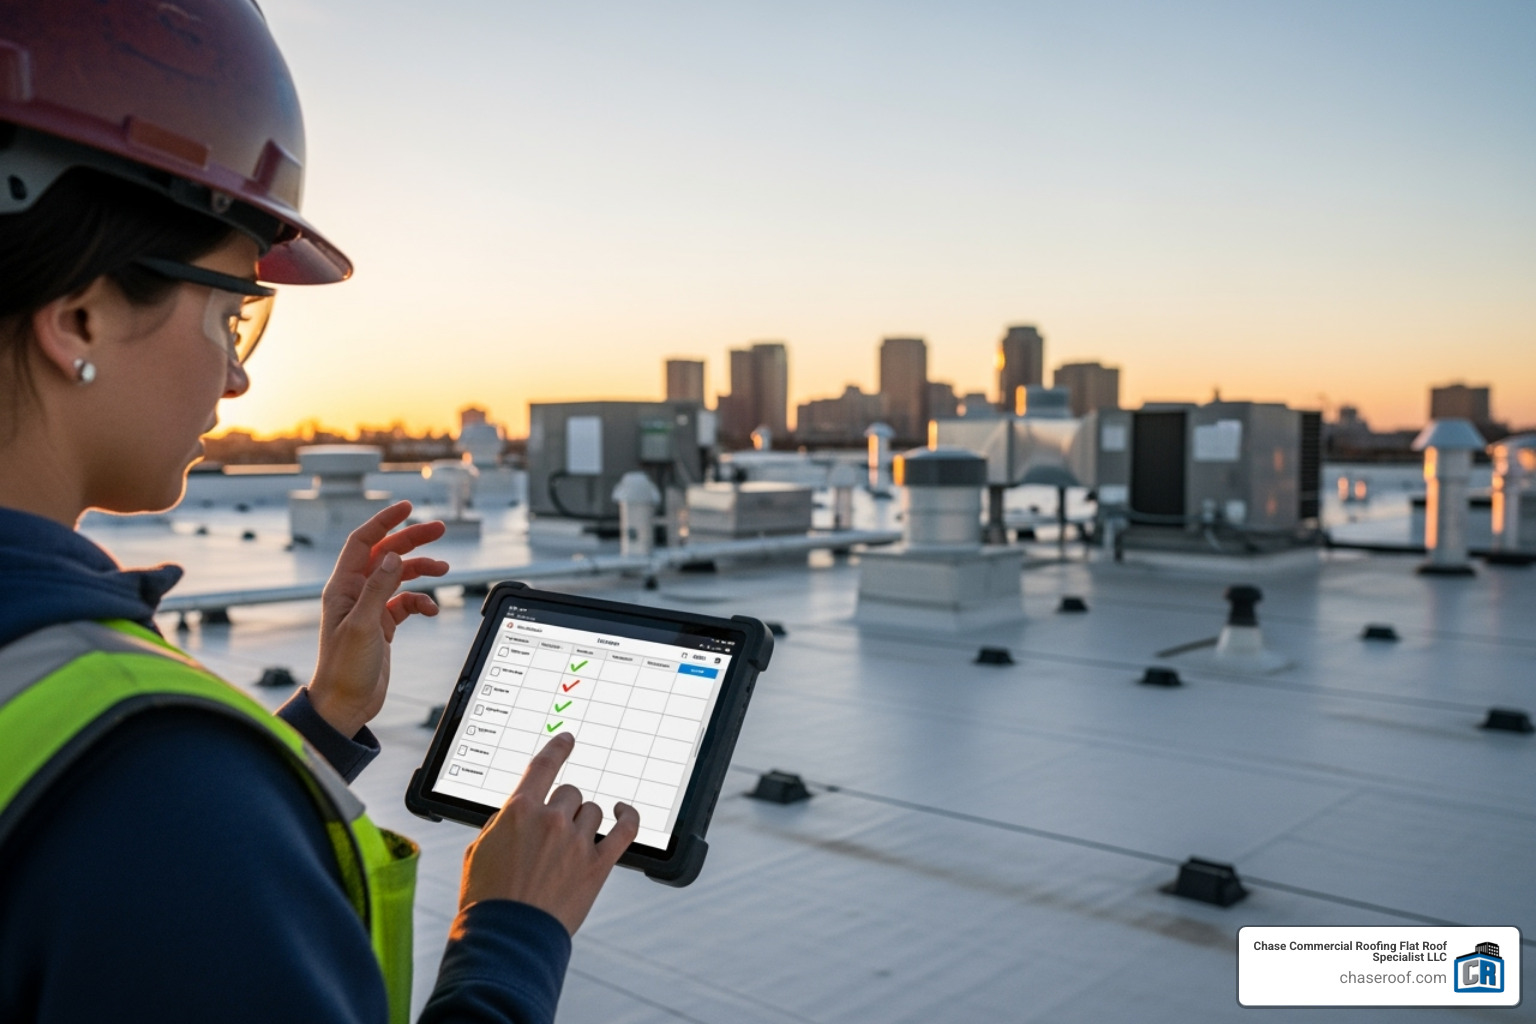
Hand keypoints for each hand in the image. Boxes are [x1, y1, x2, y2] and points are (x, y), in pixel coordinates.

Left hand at [309, 500, 447, 736]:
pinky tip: (431, 610)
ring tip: (444, 569)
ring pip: (399, 576)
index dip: (384, 521)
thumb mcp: (363, 625)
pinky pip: (407, 603)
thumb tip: (393, 555)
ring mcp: (370, 608)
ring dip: (421, 570)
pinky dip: (422, 602)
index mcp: (343, 587)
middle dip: (412, 540)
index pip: (363, 542)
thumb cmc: (344, 668)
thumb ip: (378, 588)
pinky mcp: (383, 625)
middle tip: (440, 529)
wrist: (344, 704)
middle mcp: (355, 593)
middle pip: (386, 554)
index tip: (408, 507)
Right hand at [459, 732, 640, 935]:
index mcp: (519, 810)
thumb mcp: (480, 849)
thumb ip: (503, 823)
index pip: (544, 765)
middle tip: (552, 832)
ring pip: (593, 811)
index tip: (567, 739)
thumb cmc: (487, 898)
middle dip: (562, 807)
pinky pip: (625, 829)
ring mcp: (577, 842)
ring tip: (570, 844)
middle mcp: (551, 819)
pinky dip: (628, 817)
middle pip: (570, 792)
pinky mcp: (598, 865)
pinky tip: (624, 812)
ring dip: (584, 821)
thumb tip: (519, 814)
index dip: (558, 748)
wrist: (507, 937)